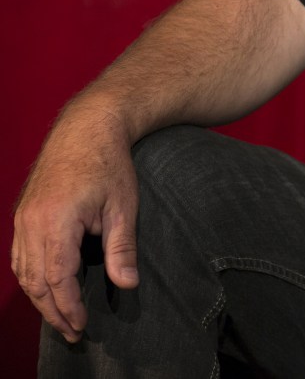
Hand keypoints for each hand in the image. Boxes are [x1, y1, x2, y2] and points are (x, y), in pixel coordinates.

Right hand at [11, 111, 139, 341]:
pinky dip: (31, 277)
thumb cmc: (109, 163)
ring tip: (61, 317)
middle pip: (35, 281)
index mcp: (57, 222)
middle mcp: (32, 223)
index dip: (67, 307)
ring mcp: (23, 218)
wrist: (87, 127)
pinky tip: (46, 288)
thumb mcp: (123, 205)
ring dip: (40, 298)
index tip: (81, 327)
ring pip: (23, 271)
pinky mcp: (23, 214)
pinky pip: (20, 256)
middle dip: (52, 311)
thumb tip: (127, 284)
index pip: (57, 279)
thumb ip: (122, 247)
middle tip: (72, 333)